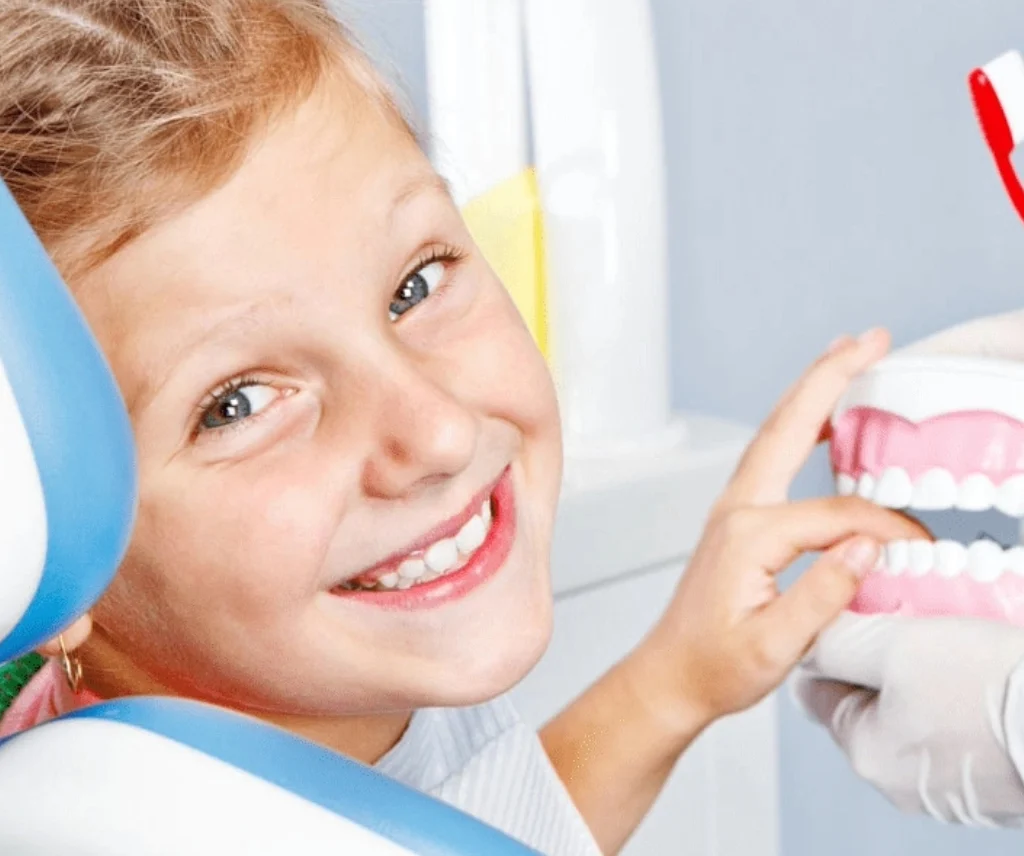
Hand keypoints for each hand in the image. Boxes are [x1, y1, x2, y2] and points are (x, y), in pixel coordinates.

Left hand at [635, 330, 928, 730]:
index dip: (884, 528)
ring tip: (847, 354)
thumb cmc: (716, 664)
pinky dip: (800, 425)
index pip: (835, 515)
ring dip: (813, 390)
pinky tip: (821, 421)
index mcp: (748, 534)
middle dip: (831, 376)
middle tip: (870, 338)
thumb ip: (823, 593)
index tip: (918, 548)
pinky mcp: (737, 517)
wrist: (672, 674)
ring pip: (776, 433)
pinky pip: (773, 456)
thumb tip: (869, 546)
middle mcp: (736, 508)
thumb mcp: (775, 644)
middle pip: (788, 426)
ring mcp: (733, 507)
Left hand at [793, 612, 1023, 827]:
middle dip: (886, 655)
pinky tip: (985, 662)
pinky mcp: (996, 778)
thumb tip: (814, 636)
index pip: (819, 689)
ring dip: (931, 670)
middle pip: (870, 698)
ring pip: (920, 708)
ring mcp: (952, 784)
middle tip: (911, 620)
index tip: (853, 616)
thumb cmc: (992, 688)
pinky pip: (965, 723)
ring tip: (956, 636)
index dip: (832, 644)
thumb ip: (841, 642)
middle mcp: (904, 780)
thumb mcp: (895, 647)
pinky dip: (970, 691)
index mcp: (868, 752)